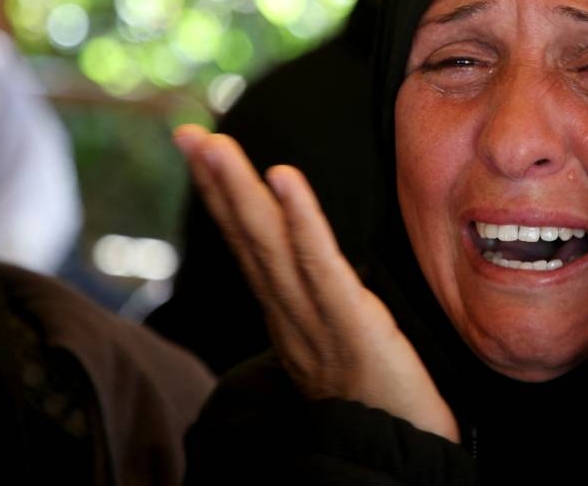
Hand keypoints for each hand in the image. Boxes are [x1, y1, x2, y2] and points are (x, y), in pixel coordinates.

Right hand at [174, 125, 458, 442]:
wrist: (400, 453)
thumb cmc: (379, 400)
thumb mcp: (339, 344)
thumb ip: (322, 306)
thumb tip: (315, 272)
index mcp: (290, 317)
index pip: (251, 248)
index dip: (226, 200)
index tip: (205, 153)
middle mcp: (290, 316)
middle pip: (248, 239)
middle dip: (217, 183)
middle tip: (188, 133)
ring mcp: (315, 320)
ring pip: (269, 244)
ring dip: (239, 190)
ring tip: (215, 144)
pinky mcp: (351, 323)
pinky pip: (320, 264)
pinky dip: (300, 218)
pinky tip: (281, 176)